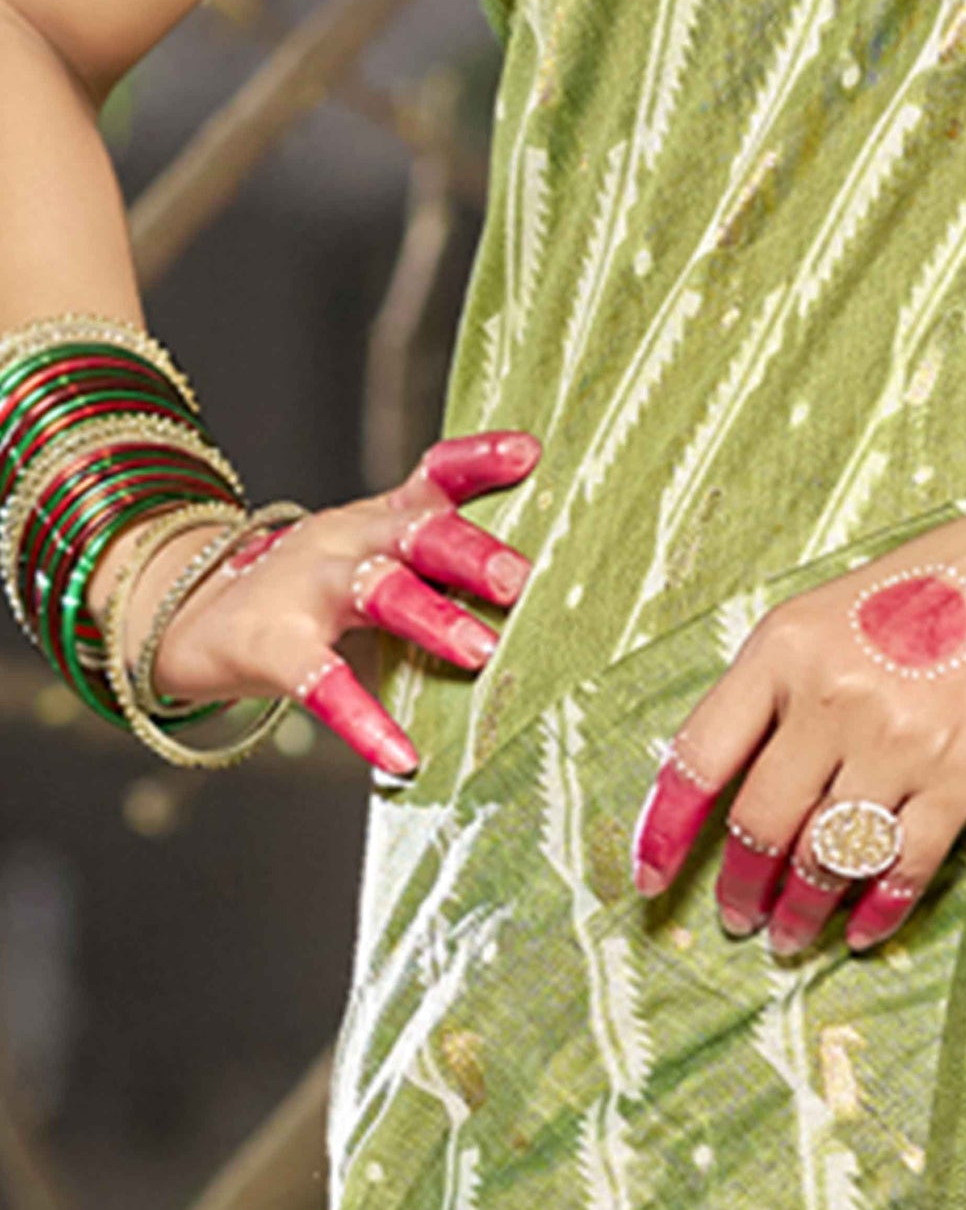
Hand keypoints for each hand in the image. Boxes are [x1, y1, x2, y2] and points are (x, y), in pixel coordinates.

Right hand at [94, 432, 541, 777]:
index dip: (478, 461)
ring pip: (375, 591)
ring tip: (479, 652)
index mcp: (378, 519)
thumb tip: (531, 578)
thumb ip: (435, 555)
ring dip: (430, 617)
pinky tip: (399, 755)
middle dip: (468, 551)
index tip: (528, 453)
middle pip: (414, 532)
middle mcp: (347, 542)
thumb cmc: (308, 588)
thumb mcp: (369, 554)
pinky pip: (320, 681)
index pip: (433, 478)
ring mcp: (306, 590)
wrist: (189, 614)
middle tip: (518, 578)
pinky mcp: (271, 648)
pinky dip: (361, 720)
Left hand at [630, 504, 965, 957]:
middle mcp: (834, 699)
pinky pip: (905, 863)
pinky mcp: (963, 772)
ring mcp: (900, 740)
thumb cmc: (904, 595)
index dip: (665, 830)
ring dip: (801, 910)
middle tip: (737, 918)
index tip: (650, 881)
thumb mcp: (809, 621)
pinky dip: (878, 910)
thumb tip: (717, 792)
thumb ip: (762, 695)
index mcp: (782, 652)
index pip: (700, 758)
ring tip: (789, 935)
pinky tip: (860, 933)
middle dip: (742, 886)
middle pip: (763, 822)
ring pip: (828, 855)